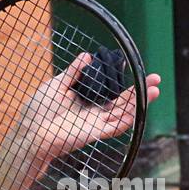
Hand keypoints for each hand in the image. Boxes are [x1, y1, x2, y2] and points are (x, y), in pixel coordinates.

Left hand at [13, 52, 161, 163]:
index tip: (137, 68)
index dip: (125, 81)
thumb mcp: (56, 85)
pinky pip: (117, 126)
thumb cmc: (39, 111)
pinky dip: (130, 118)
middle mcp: (94, 112)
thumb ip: (73, 72)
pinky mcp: (95, 133)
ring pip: (125, 112)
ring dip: (140, 102)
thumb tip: (87, 55)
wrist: (31, 133)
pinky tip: (140, 108)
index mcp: (86, 100)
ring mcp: (96, 123)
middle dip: (141, 90)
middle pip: (123, 101)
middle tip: (157, 78)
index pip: (111, 91)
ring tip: (156, 89)